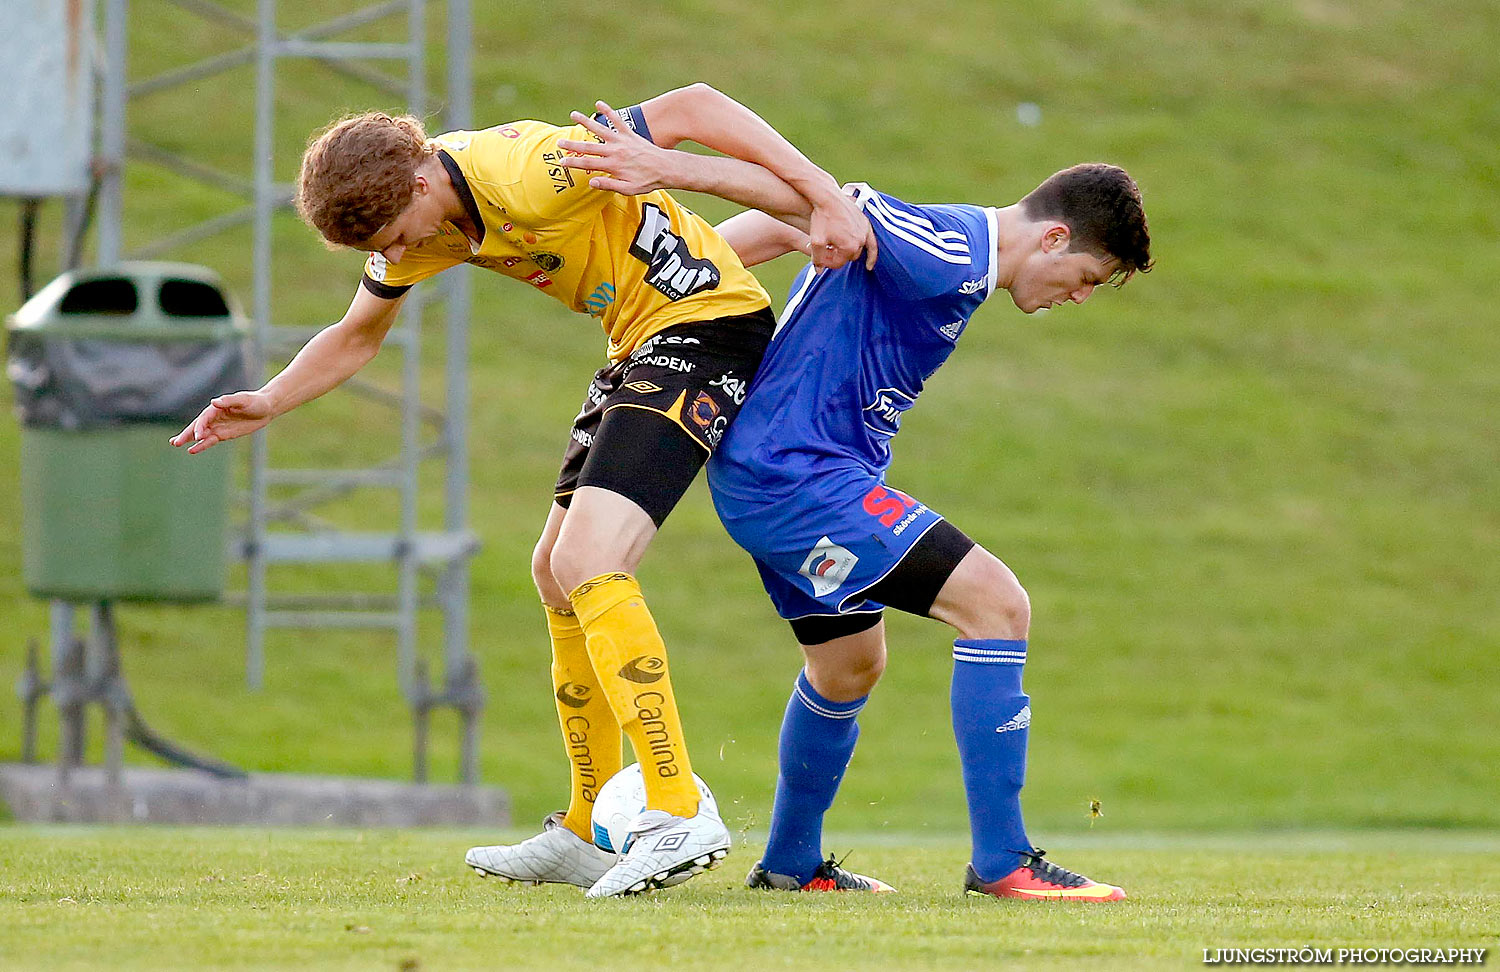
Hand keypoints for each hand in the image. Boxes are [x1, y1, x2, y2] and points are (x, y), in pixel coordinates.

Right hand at [169, 390, 274, 453]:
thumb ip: (229, 401)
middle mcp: (215, 417)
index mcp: (217, 407)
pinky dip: (202, 445)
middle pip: (198, 426)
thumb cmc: (255, 401)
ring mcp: (218, 426)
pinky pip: (210, 440)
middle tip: (174, 442)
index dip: (200, 427)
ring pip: (201, 434)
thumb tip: (214, 402)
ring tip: (176, 444)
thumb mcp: (244, 400)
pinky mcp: (223, 434)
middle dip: (187, 434)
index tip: (198, 436)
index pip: (205, 418)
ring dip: (189, 439)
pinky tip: (192, 450)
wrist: (265, 408)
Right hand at [557, 102, 682, 195]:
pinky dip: (608, 112)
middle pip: (589, 147)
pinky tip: (599, 104)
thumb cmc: (647, 181)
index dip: (573, 163)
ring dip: (585, 122)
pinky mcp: (629, 134)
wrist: (665, 168)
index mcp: (613, 166)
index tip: (561, 161)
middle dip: (572, 145)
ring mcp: (621, 141)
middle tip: (558, 142)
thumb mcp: (629, 189)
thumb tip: (591, 182)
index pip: (588, 164)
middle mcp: (615, 151)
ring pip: (600, 129)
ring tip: (573, 114)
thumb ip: (609, 185)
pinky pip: (617, 120)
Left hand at [808, 188, 877, 269]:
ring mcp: (865, 232)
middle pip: (848, 257)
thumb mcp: (816, 240)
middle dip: (837, 256)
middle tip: (827, 251)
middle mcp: (860, 241)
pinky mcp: (866, 224)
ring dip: (848, 251)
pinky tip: (869, 264)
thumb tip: (819, 271)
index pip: (838, 263)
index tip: (819, 257)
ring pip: (858, 250)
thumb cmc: (821, 218)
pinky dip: (870, 252)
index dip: (827, 262)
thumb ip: (817, 258)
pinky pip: (871, 242)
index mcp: (849, 247)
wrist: (828, 197)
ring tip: (839, 251)